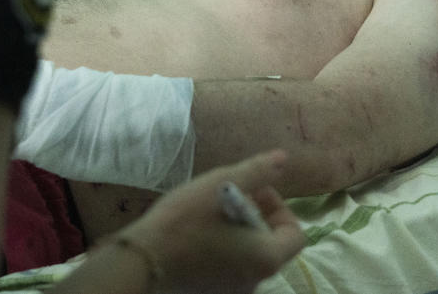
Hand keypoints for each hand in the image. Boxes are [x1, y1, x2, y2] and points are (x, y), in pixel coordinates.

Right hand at [116, 150, 304, 293]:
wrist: (142, 260)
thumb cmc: (186, 221)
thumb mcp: (223, 184)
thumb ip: (258, 171)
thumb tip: (284, 158)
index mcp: (266, 259)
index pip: (295, 235)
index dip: (280, 208)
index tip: (256, 191)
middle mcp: (255, 282)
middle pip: (271, 246)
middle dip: (258, 217)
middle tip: (233, 196)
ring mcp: (232, 292)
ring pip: (249, 257)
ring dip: (241, 232)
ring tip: (214, 211)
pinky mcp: (211, 293)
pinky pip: (230, 268)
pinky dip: (225, 249)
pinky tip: (201, 232)